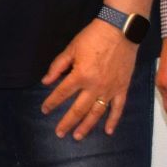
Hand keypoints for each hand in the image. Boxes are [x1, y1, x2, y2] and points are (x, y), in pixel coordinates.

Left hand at [40, 20, 138, 139]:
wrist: (120, 30)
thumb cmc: (93, 37)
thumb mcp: (71, 48)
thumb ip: (58, 66)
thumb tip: (46, 81)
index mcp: (80, 76)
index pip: (61, 93)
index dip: (51, 102)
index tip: (44, 110)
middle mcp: (94, 86)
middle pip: (78, 109)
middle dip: (67, 122)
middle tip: (59, 133)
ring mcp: (110, 89)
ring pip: (96, 112)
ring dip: (87, 126)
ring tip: (77, 136)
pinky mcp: (122, 88)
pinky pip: (118, 108)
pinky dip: (113, 120)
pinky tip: (108, 131)